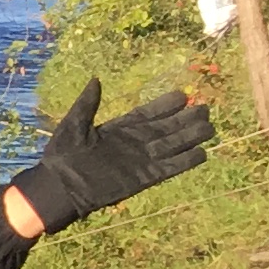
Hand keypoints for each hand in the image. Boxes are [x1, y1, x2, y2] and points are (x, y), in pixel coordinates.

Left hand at [7, 80, 212, 237]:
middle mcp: (134, 143)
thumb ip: (87, 104)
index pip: (148, 113)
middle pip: (166, 128)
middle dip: (186, 119)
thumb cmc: (61, 156)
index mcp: (119, 128)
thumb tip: (96, 80)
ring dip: (191, 137)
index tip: (183, 96)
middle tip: (205, 109)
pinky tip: (202, 154)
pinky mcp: (143, 178)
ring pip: (172, 146)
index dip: (166, 105)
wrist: (57, 189)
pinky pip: (169, 168)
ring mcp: (140, 160)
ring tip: (210, 127)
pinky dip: (185, 162)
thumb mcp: (73, 125)